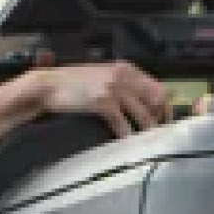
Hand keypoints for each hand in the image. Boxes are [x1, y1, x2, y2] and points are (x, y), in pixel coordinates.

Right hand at [27, 60, 169, 138]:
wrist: (48, 85)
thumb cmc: (74, 83)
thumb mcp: (103, 77)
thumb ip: (124, 85)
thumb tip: (144, 104)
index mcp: (126, 69)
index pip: (158, 88)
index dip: (165, 107)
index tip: (165, 121)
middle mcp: (123, 76)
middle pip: (156, 101)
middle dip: (161, 120)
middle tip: (162, 136)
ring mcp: (114, 88)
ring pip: (143, 114)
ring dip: (148, 132)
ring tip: (151, 144)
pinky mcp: (102, 102)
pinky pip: (123, 124)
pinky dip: (128, 136)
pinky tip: (129, 145)